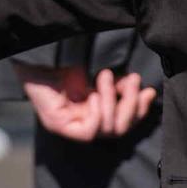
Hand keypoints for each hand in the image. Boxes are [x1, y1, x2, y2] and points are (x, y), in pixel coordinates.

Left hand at [15, 65, 155, 141]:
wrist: (38, 55)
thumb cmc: (65, 63)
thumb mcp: (99, 77)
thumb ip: (118, 87)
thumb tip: (145, 91)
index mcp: (92, 114)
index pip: (123, 125)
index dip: (139, 110)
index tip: (149, 91)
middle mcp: (81, 124)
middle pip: (119, 130)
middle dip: (131, 105)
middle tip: (132, 80)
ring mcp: (69, 127)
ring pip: (107, 130)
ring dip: (112, 101)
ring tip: (105, 76)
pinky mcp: (58, 126)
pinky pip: (88, 132)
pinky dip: (96, 113)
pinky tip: (92, 94)